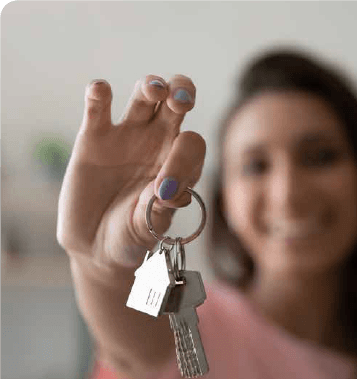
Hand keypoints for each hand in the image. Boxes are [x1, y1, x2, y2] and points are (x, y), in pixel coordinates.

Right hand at [57, 75, 205, 273]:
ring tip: (154, 90)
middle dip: (182, 93)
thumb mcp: (149, 227)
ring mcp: (126, 137)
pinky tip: (100, 90)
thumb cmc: (131, 237)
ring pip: (144, 97)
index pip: (192, 144)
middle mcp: (157, 144)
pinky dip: (98, 94)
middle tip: (181, 100)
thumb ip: (161, 207)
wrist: (96, 246)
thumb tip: (168, 188)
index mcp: (179, 165)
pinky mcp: (94, 137)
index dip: (184, 157)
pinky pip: (98, 107)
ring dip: (151, 85)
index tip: (165, 189)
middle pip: (175, 104)